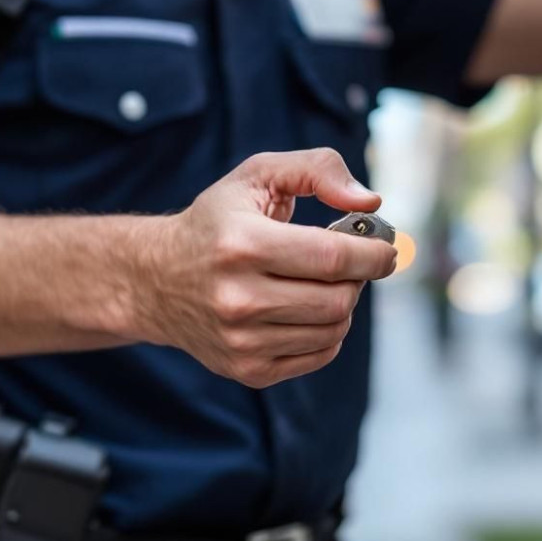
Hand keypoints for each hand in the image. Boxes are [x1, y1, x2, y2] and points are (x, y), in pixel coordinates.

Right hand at [135, 149, 396, 387]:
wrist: (155, 279)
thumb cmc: (217, 221)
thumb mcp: (258, 175)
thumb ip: (319, 170)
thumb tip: (369, 201)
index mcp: (242, 245)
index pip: (333, 259)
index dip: (372, 254)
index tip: (385, 249)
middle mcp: (238, 299)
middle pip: (338, 299)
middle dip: (357, 278)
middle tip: (350, 262)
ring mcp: (241, 341)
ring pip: (333, 330)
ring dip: (343, 303)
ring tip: (322, 281)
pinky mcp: (247, 370)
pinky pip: (318, 354)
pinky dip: (327, 331)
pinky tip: (306, 307)